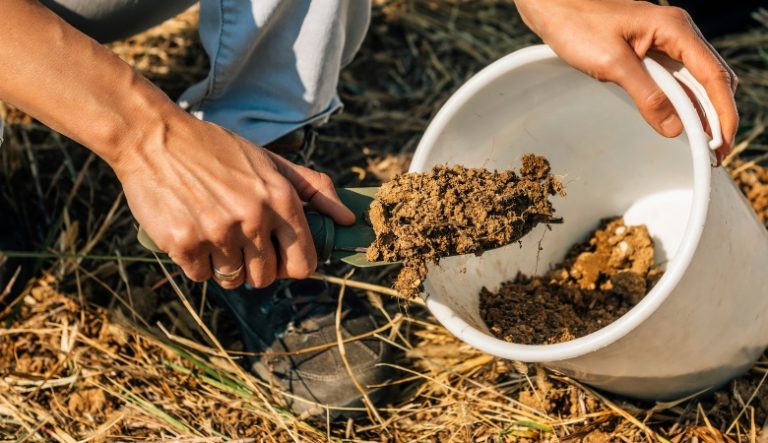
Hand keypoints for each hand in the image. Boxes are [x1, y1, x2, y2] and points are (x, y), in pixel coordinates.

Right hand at [113, 110, 354, 288]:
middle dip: (255, 267)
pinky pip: (201, 276)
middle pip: (267, 278)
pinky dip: (197, 263)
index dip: (292, 265)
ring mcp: (218, 233)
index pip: (304, 263)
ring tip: (215, 235)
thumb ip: (313, 189)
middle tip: (240, 242)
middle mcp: (253, 218)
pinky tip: (192, 233)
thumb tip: (348, 218)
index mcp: (280, 199)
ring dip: (226, 266)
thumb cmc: (217, 149)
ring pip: (233, 280)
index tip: (278, 256)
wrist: (155, 138)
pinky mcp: (184, 244)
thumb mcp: (271, 161)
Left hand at [514, 0, 738, 164]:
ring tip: (704, 145)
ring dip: (701, 112)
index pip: (712, 74)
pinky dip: (682, 102)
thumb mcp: (613, 63)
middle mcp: (677, 33)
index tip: (723, 142)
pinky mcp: (651, 51)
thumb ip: (646, 95)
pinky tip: (682, 123)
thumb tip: (675, 128)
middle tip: (716, 153)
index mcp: (674, 28)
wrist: (554, 9)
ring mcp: (665, 41)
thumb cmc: (578, 26)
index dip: (722, 111)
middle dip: (718, 116)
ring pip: (696, 81)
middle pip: (711, 79)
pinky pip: (676, 79)